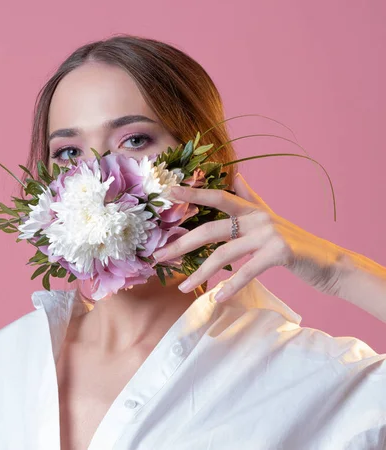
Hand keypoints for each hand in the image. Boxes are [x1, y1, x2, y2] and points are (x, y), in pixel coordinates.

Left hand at [152, 173, 346, 302]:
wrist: (330, 264)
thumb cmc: (294, 244)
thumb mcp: (270, 219)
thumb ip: (250, 198)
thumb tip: (236, 176)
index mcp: (252, 210)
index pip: (219, 197)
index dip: (195, 193)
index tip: (170, 191)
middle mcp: (258, 218)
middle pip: (211, 229)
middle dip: (181, 244)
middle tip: (159, 257)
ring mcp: (269, 234)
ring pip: (223, 254)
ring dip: (200, 273)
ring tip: (182, 288)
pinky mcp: (279, 253)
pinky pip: (247, 271)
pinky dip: (231, 286)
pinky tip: (217, 298)